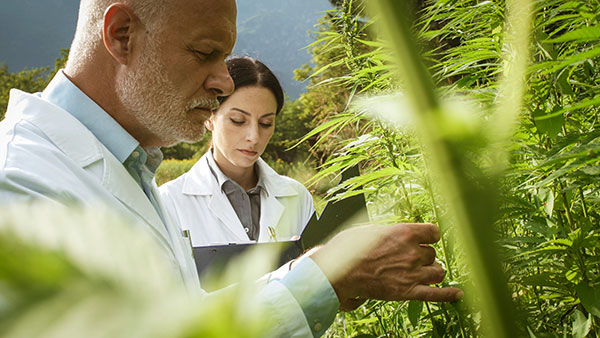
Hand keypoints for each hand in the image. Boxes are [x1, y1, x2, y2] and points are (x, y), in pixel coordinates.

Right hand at [309, 223, 462, 310]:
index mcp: (404, 233)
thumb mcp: (370, 230)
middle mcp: (413, 252)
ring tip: (423, 272)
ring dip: (432, 271)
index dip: (429, 236)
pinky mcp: (408, 292)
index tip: (426, 238)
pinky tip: (458, 294)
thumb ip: (391, 232)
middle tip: (410, 259)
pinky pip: (436, 294)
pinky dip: (449, 294)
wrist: (339, 273)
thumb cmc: (349, 249)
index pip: (433, 232)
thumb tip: (398, 233)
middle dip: (424, 256)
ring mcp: (412, 273)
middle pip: (433, 253)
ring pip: (438, 272)